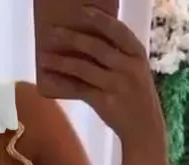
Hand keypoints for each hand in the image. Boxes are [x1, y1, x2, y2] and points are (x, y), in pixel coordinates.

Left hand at [38, 6, 164, 149]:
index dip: (98, 19)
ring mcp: (116, 85)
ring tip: (44, 55)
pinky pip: (78, 89)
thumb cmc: (136, 96)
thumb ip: (119, 55)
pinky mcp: (104, 102)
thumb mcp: (136, 70)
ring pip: (83, 67)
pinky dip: (62, 83)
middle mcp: (128, 67)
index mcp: (137, 54)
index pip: (117, 30)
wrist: (144, 128)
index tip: (81, 10)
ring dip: (61, 60)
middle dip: (71, 37)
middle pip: (95, 46)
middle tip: (52, 31)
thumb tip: (87, 39)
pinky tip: (49, 77)